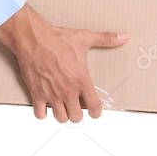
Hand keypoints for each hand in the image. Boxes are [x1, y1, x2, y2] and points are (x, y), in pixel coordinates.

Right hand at [0, 2, 127, 122]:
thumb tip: (123, 37)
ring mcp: (52, 94)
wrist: (33, 38)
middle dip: (76, 113)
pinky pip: (40, 114)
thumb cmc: (57, 39)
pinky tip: (44, 105)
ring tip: (61, 106)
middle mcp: (68, 91)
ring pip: (60, 118)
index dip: (95, 112)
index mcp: (81, 80)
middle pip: (76, 117)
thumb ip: (106, 39)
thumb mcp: (84, 38)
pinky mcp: (37, 94)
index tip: (93, 110)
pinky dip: (42, 113)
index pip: (94, 107)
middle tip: (74, 105)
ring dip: (61, 114)